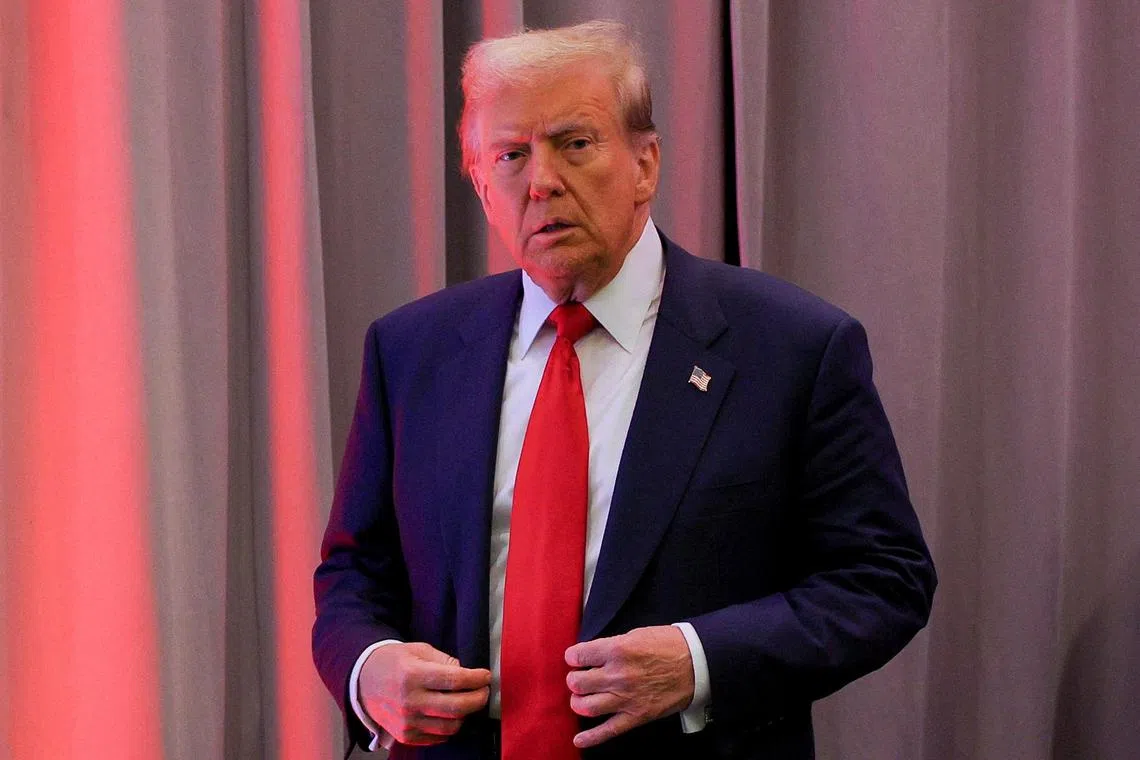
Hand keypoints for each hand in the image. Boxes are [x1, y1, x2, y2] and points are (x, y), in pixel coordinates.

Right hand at [359, 642, 490, 745]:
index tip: (485, 676)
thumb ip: (444, 660)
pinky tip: (450, 714)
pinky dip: (449, 727)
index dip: (476, 679)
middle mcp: (410, 701)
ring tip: (467, 702)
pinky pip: (438, 737)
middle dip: (478, 699)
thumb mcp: (418, 650)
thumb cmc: (393, 662)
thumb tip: (466, 673)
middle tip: (484, 691)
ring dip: (465, 715)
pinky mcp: (405, 736)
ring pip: (451, 726)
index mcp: (413, 675)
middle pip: (457, 707)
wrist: (362, 681)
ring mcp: (407, 722)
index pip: (455, 680)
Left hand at [564, 625, 694, 747]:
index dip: (573, 657)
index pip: (579, 656)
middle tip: (578, 678)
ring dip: (578, 702)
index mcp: (617, 650)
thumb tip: (593, 655)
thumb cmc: (668, 645)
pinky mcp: (636, 716)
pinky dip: (591, 737)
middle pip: (578, 683)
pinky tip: (578, 739)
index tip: (575, 658)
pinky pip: (608, 730)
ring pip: (587, 706)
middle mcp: (618, 675)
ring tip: (582, 698)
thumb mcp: (637, 634)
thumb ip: (613, 645)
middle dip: (574, 680)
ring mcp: (626, 698)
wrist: (696, 664)